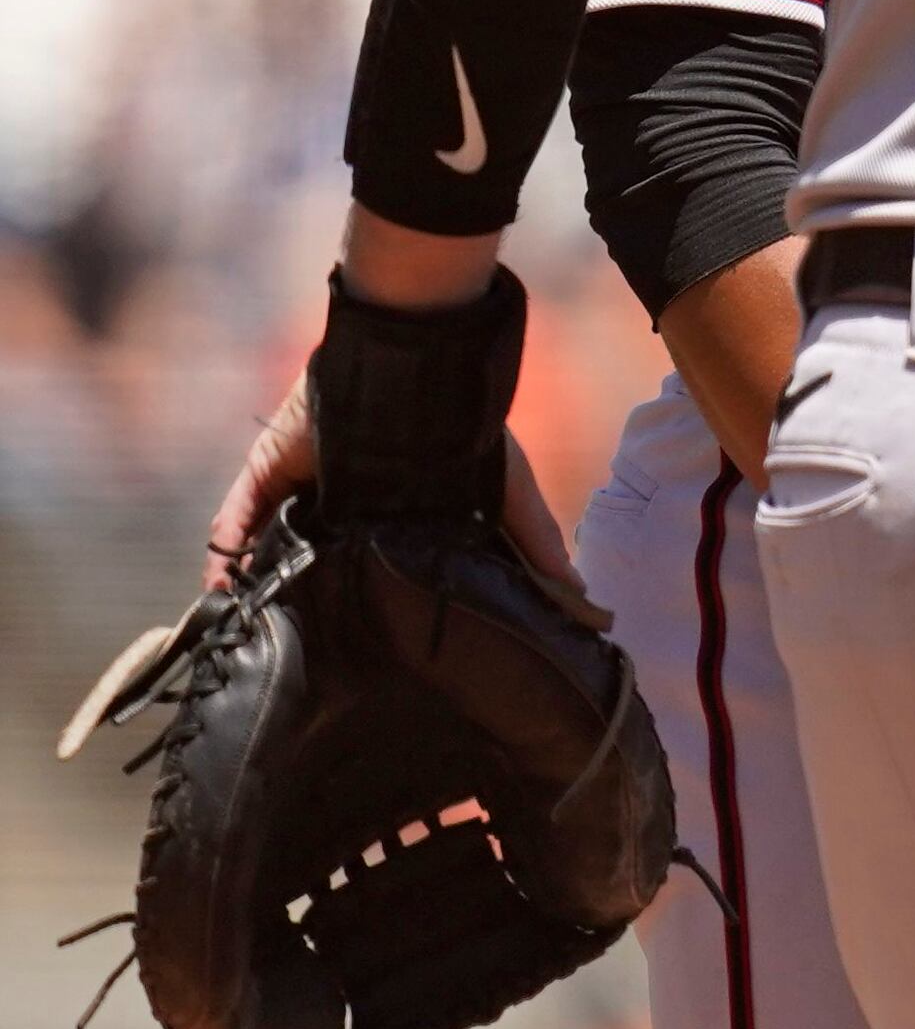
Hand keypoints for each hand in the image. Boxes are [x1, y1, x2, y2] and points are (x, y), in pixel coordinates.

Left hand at [201, 378, 598, 623]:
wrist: (408, 377)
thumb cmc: (462, 433)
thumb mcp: (508, 492)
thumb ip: (534, 541)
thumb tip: (579, 596)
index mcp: (395, 513)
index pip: (374, 567)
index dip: (366, 605)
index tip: (364, 652)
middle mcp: (345, 506)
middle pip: (314, 561)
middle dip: (301, 600)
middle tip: (297, 646)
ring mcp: (303, 490)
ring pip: (268, 548)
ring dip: (256, 583)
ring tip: (249, 629)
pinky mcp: (267, 474)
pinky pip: (235, 521)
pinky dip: (224, 554)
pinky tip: (221, 590)